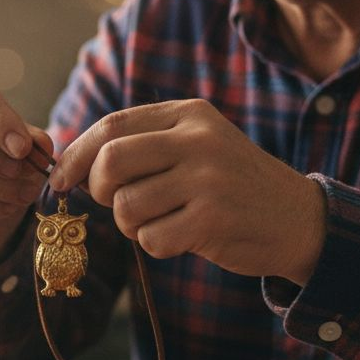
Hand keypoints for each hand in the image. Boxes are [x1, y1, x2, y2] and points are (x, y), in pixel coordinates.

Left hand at [49, 99, 325, 285]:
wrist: (299, 219)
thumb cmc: (232, 186)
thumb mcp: (197, 146)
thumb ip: (145, 146)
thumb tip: (69, 165)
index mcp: (189, 115)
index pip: (113, 125)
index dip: (76, 154)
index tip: (60, 179)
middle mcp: (198, 140)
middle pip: (111, 162)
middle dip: (99, 189)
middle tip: (115, 203)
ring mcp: (207, 179)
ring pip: (126, 206)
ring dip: (130, 224)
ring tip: (161, 220)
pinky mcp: (213, 219)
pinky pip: (151, 238)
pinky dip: (155, 245)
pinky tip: (182, 237)